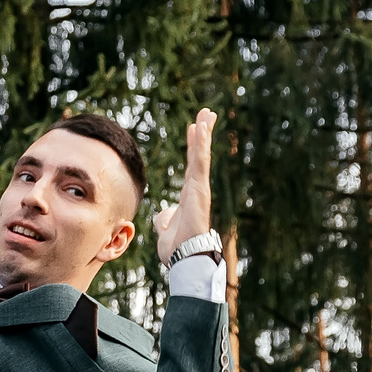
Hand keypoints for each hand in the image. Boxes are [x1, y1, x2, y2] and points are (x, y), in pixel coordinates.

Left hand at [153, 108, 217, 264]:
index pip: (191, 166)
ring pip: (202, 155)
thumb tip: (163, 212)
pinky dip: (201, 144)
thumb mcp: (165, 230)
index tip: (193, 128)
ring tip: (208, 113)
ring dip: (205, 133)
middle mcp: (196, 189)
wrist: (184, 258)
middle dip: (203, 133)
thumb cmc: (176, 249)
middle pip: (199, 155)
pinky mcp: (199, 189)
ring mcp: (199, 188)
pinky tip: (202, 127)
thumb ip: (164, 219)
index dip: (193, 147)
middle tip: (207, 113)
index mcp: (189, 196)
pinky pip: (200, 162)